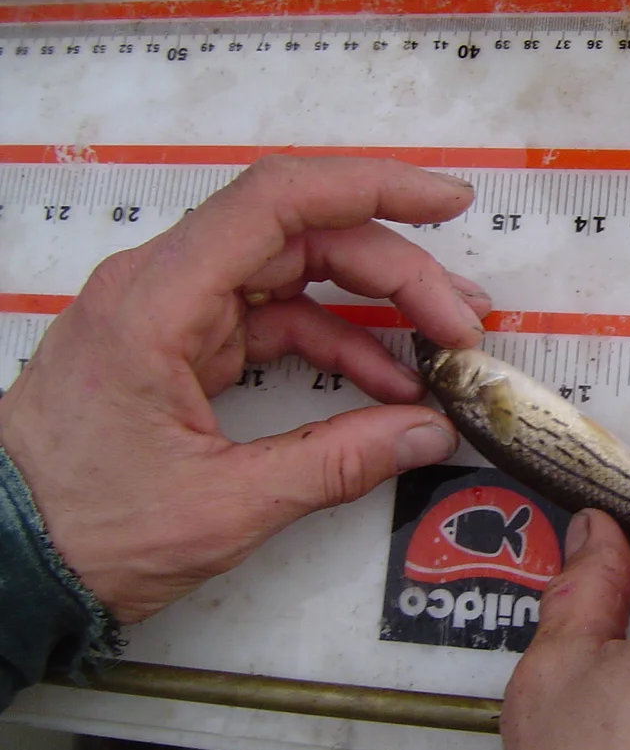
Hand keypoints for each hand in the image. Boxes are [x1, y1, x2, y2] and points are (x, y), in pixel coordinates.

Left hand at [0, 155, 489, 624]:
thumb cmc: (86, 529)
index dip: (373, 187)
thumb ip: (337, 462)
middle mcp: (165, 284)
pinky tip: (387, 386)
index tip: (448, 203)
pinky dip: (338, 345)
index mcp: (159, 301)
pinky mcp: (183, 342)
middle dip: (395, 270)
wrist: (1, 562)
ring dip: (375, 302)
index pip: (277, 201)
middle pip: (303, 236)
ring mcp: (174, 311)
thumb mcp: (222, 506)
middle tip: (464, 322)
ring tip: (443, 345)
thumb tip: (433, 432)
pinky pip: (276, 320)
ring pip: (295, 273)